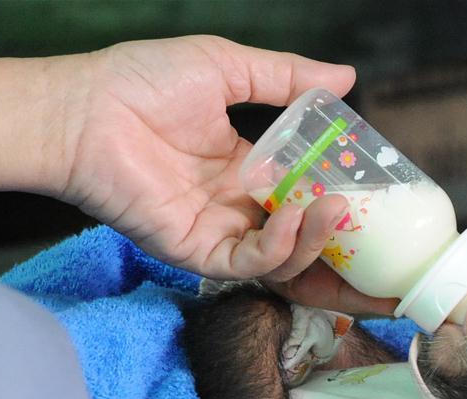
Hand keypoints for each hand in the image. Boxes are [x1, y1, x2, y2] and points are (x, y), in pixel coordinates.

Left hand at [0, 36, 395, 313]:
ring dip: (317, 241)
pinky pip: (250, 262)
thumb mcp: (230, 68)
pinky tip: (296, 216)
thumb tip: (346, 76)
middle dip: (345, 246)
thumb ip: (288, 79)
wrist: (83, 108)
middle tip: (382, 240)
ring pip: (284, 258)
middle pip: (305, 238)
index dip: (345, 200)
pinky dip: (279, 246)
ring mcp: (221, 231)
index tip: (380, 197)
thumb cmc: (143, 81)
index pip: (310, 194)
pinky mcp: (197, 251)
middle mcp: (240, 206)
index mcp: (249, 169)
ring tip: (337, 211)